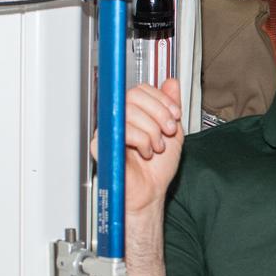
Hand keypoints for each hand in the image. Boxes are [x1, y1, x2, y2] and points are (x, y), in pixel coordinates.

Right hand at [91, 78, 183, 214]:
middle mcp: (120, 118)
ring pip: (130, 111)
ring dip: (152, 131)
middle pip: (135, 95)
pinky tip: (145, 152)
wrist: (151, 191)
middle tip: (167, 131)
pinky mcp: (101, 143)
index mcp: (135, 113)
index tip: (174, 114)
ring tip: (156, 146)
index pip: (142, 89)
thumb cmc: (157, 168)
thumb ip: (171, 106)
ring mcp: (110, 129)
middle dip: (159, 114)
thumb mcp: (173, 132)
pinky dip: (141, 141)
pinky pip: (122, 129)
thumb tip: (171, 83)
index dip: (162, 99)